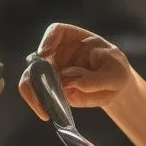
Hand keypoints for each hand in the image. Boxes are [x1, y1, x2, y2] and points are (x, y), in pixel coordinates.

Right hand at [18, 23, 132, 120]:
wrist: (114, 87)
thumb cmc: (115, 71)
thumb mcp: (115, 75)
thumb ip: (95, 78)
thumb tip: (69, 82)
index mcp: (73, 38)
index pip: (55, 32)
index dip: (47, 41)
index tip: (45, 54)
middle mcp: (56, 52)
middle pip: (36, 58)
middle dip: (35, 74)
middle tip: (44, 89)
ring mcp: (50, 71)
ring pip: (30, 78)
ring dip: (33, 92)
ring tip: (44, 109)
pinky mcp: (50, 88)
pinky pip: (36, 95)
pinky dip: (38, 103)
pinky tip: (47, 114)